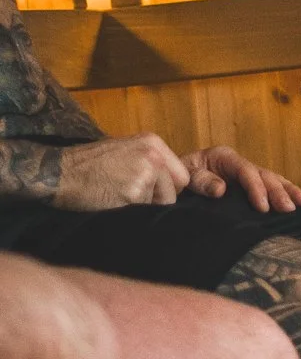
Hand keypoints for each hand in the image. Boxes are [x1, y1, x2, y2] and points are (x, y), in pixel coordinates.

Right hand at [55, 133, 193, 210]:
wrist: (60, 172)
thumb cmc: (89, 164)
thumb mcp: (125, 150)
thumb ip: (150, 161)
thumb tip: (171, 184)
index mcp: (153, 143)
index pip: (182, 176)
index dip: (169, 189)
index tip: (154, 194)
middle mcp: (153, 156)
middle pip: (173, 193)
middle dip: (157, 201)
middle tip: (131, 199)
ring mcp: (145, 174)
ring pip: (157, 205)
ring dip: (141, 208)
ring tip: (117, 198)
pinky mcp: (133, 194)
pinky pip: (141, 214)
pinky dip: (129, 215)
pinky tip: (111, 204)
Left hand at [182, 145, 300, 212]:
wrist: (169, 178)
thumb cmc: (176, 177)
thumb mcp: (185, 176)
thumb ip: (201, 182)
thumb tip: (222, 190)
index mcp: (224, 157)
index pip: (246, 172)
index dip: (257, 189)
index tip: (263, 208)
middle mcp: (238, 163)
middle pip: (264, 175)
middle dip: (279, 192)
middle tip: (290, 209)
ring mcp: (244, 173)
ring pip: (272, 179)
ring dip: (289, 190)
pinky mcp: (246, 184)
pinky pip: (270, 185)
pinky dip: (287, 190)